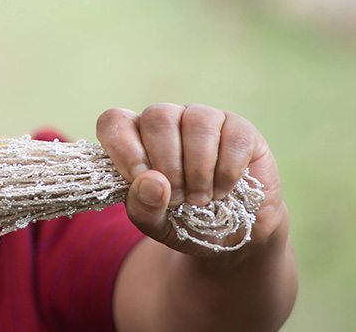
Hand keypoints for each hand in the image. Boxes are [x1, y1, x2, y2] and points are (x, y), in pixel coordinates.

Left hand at [97, 103, 287, 257]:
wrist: (233, 237)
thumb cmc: (185, 223)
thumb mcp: (156, 225)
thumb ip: (143, 207)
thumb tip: (150, 182)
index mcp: (136, 137)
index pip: (114, 121)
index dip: (123, 148)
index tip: (138, 178)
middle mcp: (168, 121)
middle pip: (157, 117)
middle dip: (165, 163)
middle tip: (176, 198)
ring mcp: (205, 120)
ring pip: (196, 121)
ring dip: (197, 168)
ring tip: (200, 198)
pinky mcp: (241, 130)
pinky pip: (233, 137)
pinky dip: (227, 171)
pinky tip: (223, 190)